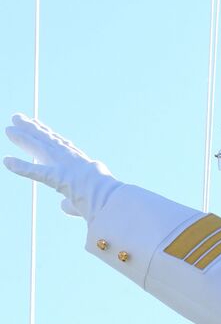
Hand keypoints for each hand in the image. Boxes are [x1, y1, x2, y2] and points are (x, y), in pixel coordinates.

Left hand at [4, 113, 120, 220]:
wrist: (108, 198)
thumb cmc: (100, 201)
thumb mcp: (82, 202)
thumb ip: (70, 203)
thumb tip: (63, 206)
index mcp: (77, 163)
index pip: (58, 145)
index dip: (46, 134)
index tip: (36, 124)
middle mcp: (68, 158)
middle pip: (46, 139)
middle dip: (30, 128)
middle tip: (17, 117)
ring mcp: (63, 165)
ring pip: (39, 147)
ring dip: (23, 138)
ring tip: (9, 129)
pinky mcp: (56, 176)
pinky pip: (34, 172)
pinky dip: (21, 167)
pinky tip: (7, 161)